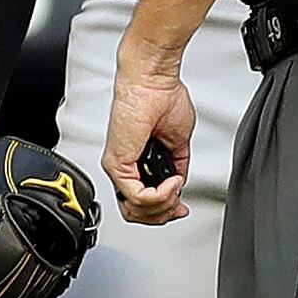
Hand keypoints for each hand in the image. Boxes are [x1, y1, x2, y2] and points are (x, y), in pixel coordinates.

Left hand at [105, 38, 193, 224]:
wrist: (153, 82)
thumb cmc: (161, 99)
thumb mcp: (176, 142)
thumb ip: (176, 165)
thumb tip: (180, 182)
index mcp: (135, 162)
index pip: (141, 202)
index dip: (163, 211)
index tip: (180, 207)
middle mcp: (124, 166)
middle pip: (137, 213)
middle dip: (164, 214)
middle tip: (178, 204)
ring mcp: (118, 166)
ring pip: (136, 209)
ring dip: (164, 205)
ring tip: (175, 190)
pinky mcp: (118, 163)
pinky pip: (137, 195)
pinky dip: (160, 195)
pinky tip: (171, 182)